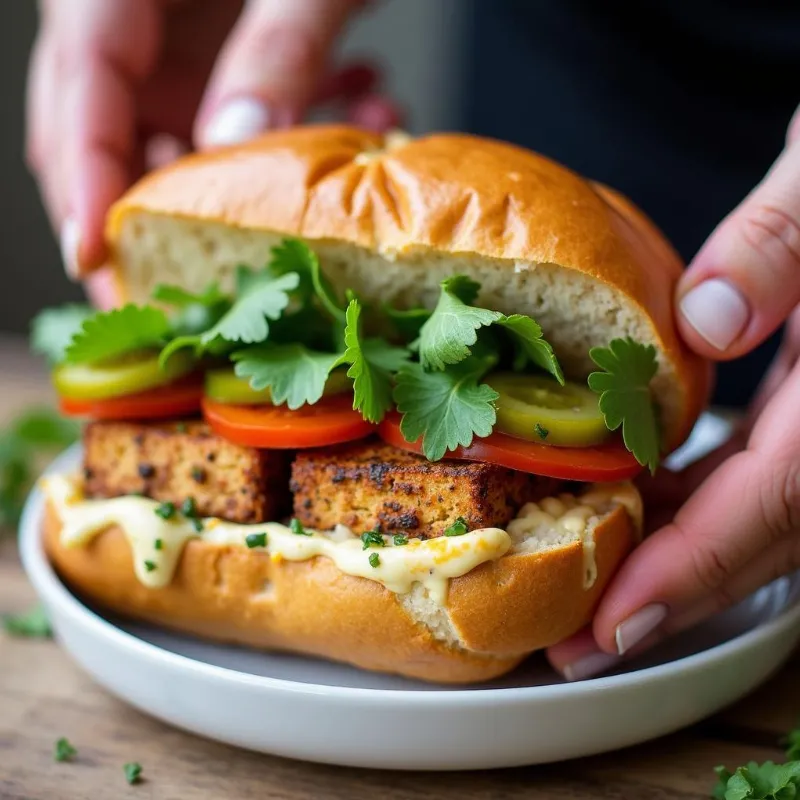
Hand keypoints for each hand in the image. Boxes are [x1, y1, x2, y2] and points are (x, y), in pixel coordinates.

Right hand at [26, 0, 399, 306]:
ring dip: (234, 185)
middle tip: (179, 296)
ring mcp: (165, 35)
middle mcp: (126, 12)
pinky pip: (219, 118)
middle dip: (143, 217)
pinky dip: (277, 142)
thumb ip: (275, 48)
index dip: (87, 184)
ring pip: (165, 138)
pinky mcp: (208, 51)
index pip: (80, 90)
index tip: (98, 263)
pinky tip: (355, 116)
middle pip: (102, 129)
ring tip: (305, 203)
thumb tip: (231, 146)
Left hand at [547, 104, 799, 680]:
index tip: (615, 626)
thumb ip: (781, 242)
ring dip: (679, 558)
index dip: (694, 571)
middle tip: (578, 642)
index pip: (775, 502)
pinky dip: (699, 503)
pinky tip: (642, 502)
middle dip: (671, 595)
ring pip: (762, 518)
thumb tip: (706, 320)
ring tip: (595, 593)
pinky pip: (758, 478)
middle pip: (766, 537)